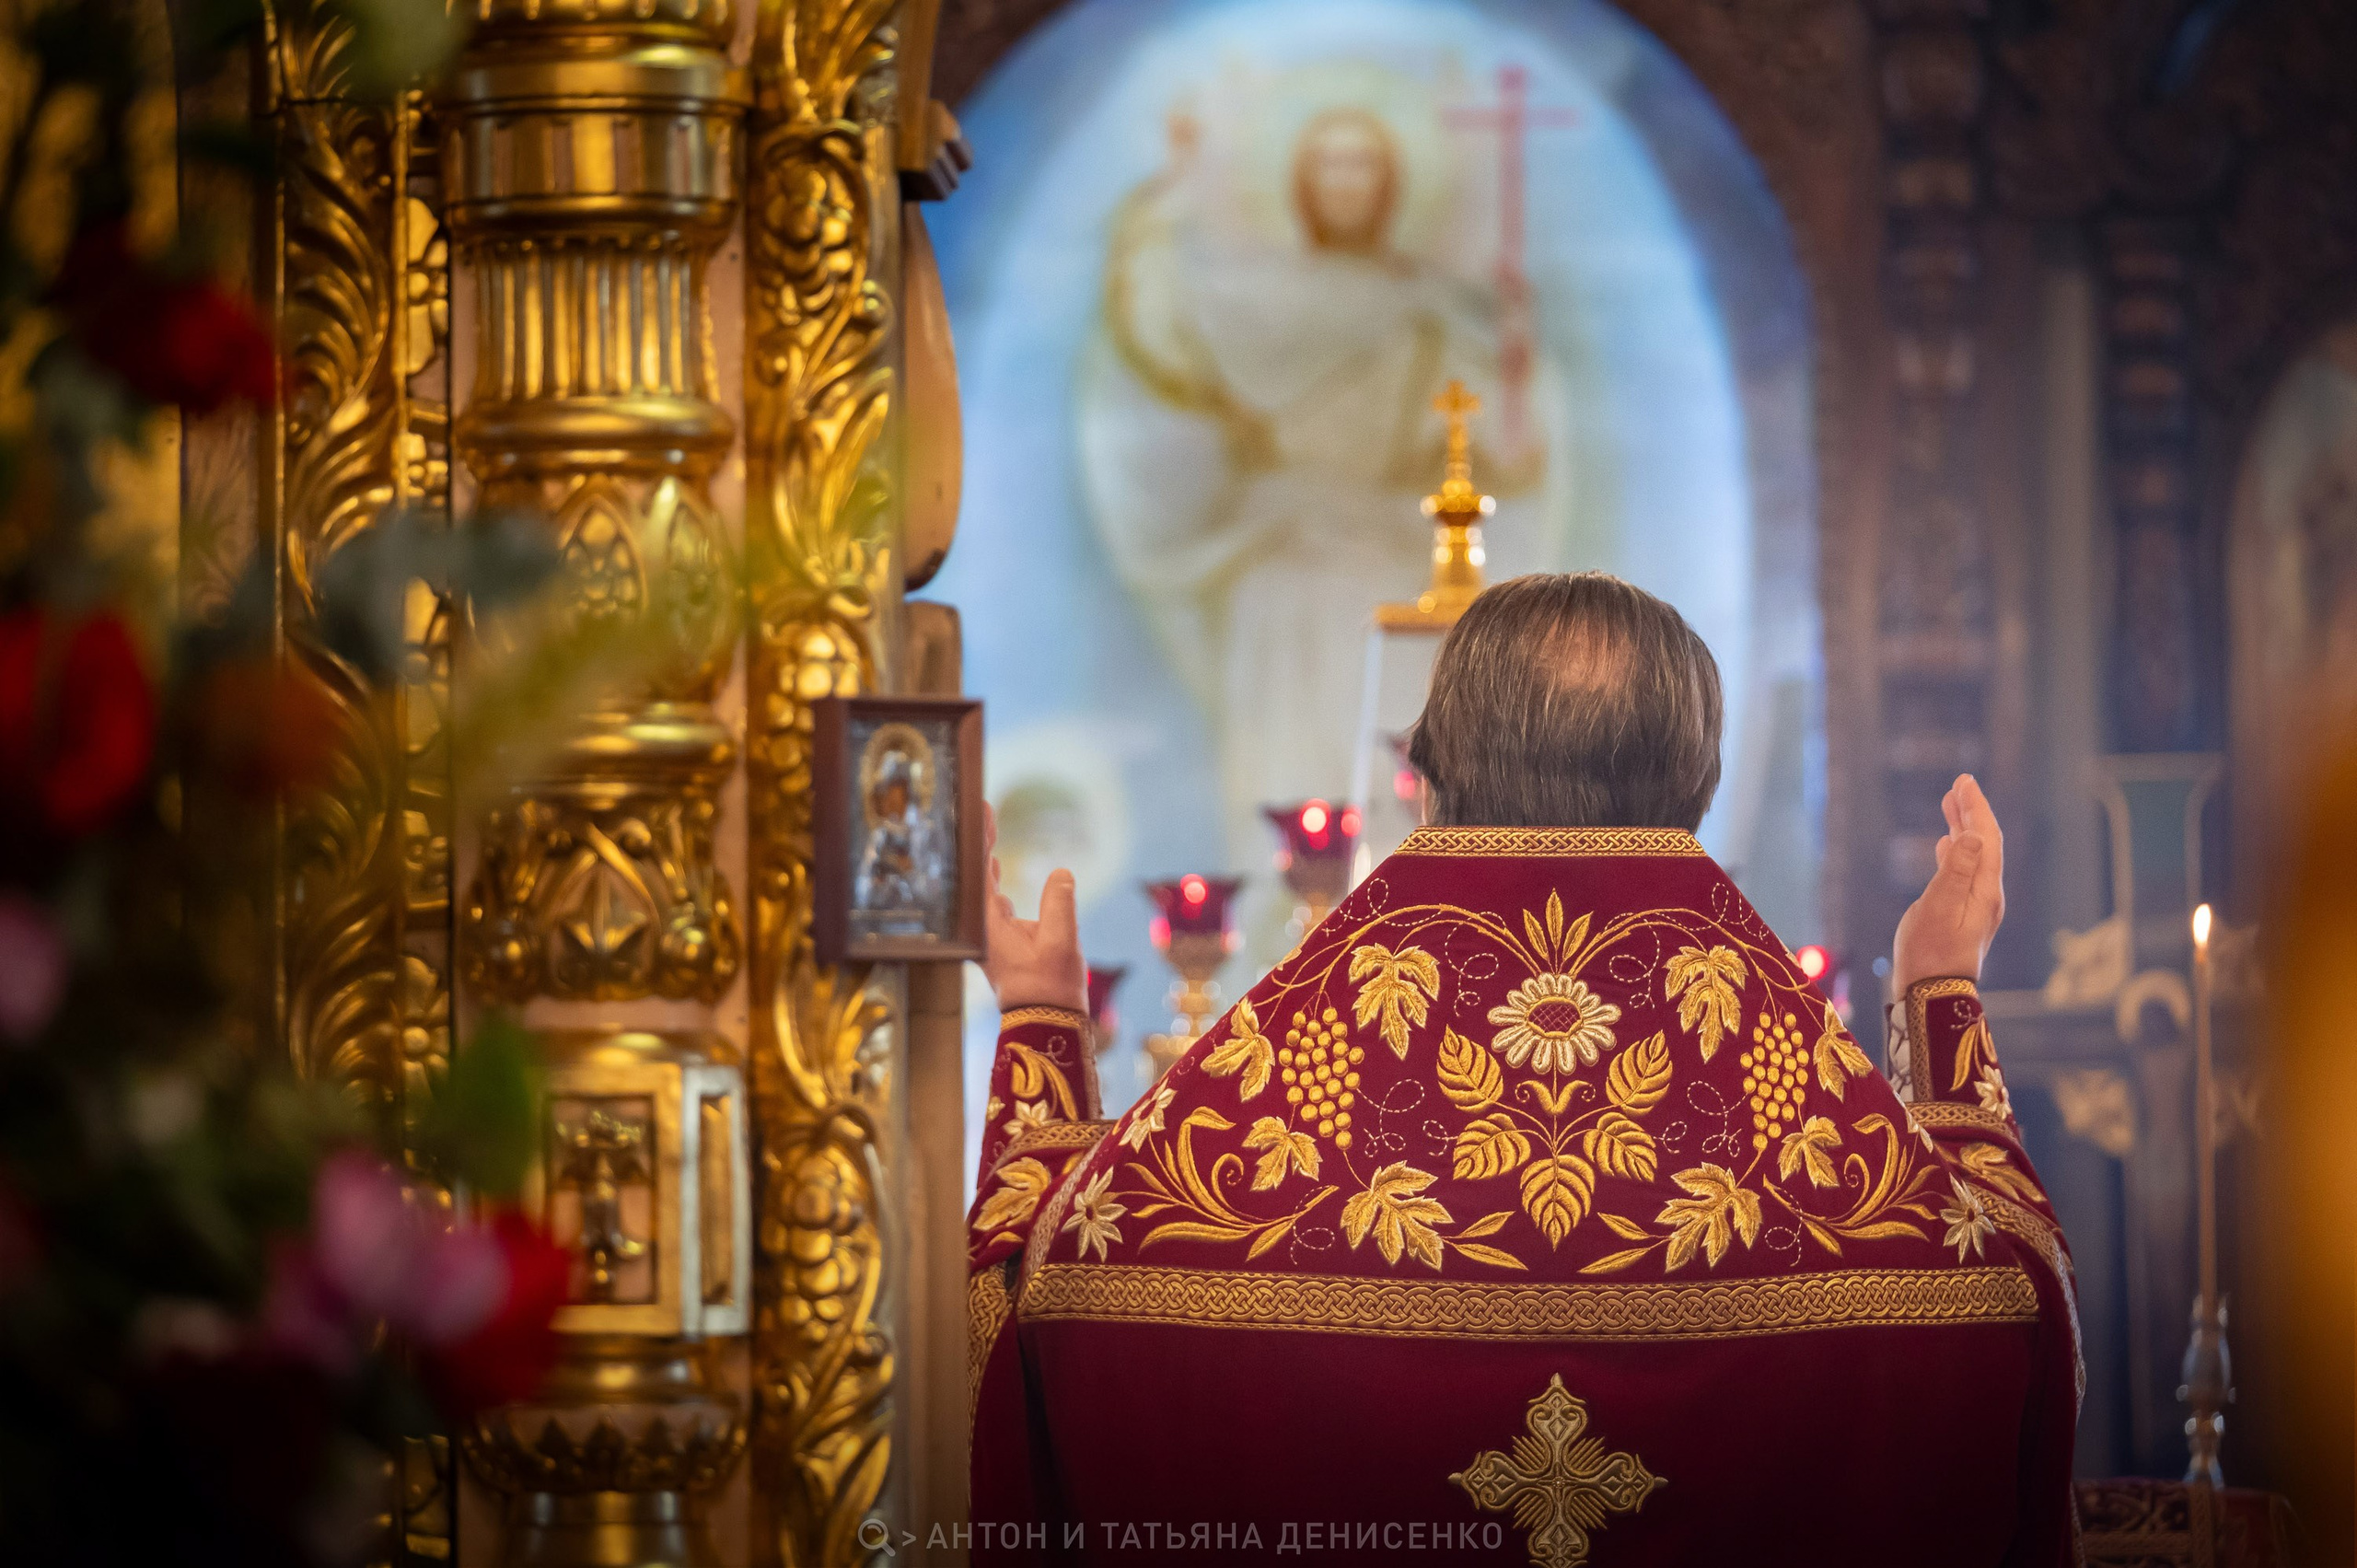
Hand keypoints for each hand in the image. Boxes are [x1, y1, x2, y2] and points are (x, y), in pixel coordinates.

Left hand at [982, 805, 1086, 1012]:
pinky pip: (994, 906)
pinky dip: (994, 885)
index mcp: (988, 926)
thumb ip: (1059, 903)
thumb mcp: (1060, 941)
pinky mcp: (1003, 946)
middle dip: (980, 845)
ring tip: (986, 835)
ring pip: (983, 891)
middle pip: (976, 878)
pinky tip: (996, 874)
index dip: (980, 839)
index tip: (981, 810)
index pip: (978, 872)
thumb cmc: (1052, 987)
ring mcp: (991, 939)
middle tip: (983, 813)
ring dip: (985, 863)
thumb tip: (1060, 873)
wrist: (1047, 1024)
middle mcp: (983, 930)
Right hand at [1891, 773, 2006, 993]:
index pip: (1986, 838)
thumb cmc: (1928, 953)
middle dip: (1972, 812)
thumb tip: (1971, 835)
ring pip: (1974, 856)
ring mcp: (1975, 906)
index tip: (1964, 781)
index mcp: (1984, 890)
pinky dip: (1956, 852)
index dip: (1976, 808)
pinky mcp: (1962, 915)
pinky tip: (1945, 846)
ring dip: (1963, 828)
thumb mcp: (1938, 908)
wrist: (1930, 995)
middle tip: (1959, 784)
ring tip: (1950, 805)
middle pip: (1985, 844)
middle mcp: (1986, 895)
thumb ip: (1955, 870)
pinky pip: (1964, 872)